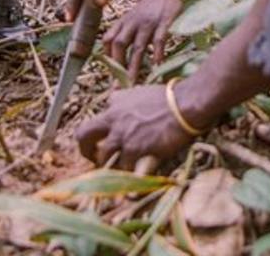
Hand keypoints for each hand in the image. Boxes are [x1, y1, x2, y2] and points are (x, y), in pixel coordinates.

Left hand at [75, 84, 193, 166]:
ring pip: (103, 155)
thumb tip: (126, 106)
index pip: (99, 115)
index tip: (108, 138)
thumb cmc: (171, 97)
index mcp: (116, 102)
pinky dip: (128, 174)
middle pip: (84, 134)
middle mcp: (114, 118)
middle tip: (94, 158)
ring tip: (116, 172)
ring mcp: (122, 134)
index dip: (102, 130)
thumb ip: (130, 101)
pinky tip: (134, 177)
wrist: (185, 105)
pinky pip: (124, 167)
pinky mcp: (134, 149)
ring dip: (108, 165)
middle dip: (85, 149)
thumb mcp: (143, 92)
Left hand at [104, 0, 181, 82]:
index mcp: (122, 22)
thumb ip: (122, 35)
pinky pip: (159, 39)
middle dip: (117, 66)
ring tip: (132, 83)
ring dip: (134, 66)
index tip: (110, 75)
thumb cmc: (146, 9)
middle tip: (118, 87)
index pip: (108, 40)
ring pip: (137, 46)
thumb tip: (114, 58)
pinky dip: (157, 52)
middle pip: (119, 45)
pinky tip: (157, 65)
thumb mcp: (129, 19)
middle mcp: (132, 23)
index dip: (107, 57)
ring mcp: (147, 23)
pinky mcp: (163, 22)